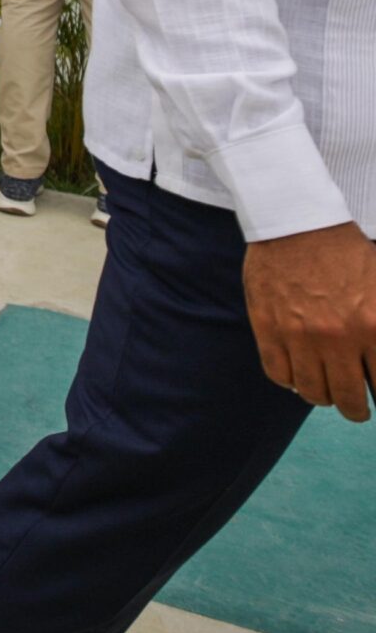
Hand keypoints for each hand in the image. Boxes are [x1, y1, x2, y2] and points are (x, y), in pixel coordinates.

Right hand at [244, 223, 375, 420]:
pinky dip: (290, 380)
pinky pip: (278, 374)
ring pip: (312, 392)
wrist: (296, 222)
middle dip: (356, 410)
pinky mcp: (268, 328)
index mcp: (373, 326)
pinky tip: (297, 372)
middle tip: (356, 407)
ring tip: (325, 390)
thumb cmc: (345, 251)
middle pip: (348, 399)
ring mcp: (298, 335)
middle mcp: (337, 337)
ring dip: (322, 396)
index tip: (375, 395)